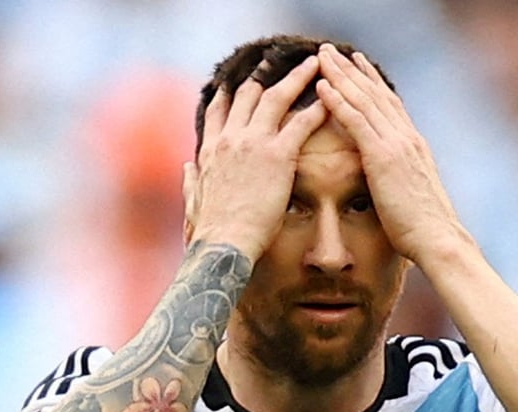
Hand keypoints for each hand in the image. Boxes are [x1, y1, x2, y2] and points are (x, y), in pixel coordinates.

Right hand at [185, 55, 327, 260]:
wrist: (224, 244)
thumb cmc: (210, 232)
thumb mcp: (193, 201)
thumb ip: (191, 180)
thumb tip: (186, 165)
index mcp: (211, 150)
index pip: (220, 108)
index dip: (233, 91)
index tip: (243, 79)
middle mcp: (230, 138)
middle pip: (249, 93)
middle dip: (267, 75)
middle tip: (283, 62)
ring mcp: (254, 144)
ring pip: (276, 97)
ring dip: (297, 78)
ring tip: (315, 65)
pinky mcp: (277, 156)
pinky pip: (301, 123)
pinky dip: (317, 108)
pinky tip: (331, 99)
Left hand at [315, 44, 460, 263]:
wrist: (437, 239)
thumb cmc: (424, 230)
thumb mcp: (412, 196)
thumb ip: (401, 180)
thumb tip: (392, 184)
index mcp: (414, 146)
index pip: (390, 105)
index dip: (372, 82)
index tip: (357, 65)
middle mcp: (407, 138)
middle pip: (376, 94)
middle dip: (352, 70)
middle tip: (333, 50)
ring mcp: (397, 145)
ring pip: (364, 100)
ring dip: (341, 76)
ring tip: (322, 57)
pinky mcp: (383, 157)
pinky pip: (356, 122)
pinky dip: (338, 101)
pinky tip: (322, 87)